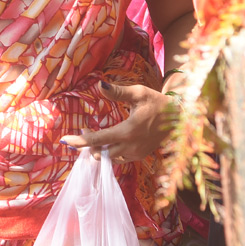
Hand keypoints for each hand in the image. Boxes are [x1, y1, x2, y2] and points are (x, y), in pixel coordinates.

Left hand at [61, 82, 178, 161]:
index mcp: (128, 131)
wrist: (180, 119)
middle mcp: (130, 147)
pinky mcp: (139, 156)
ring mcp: (135, 154)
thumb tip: (99, 86)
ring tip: (95, 134)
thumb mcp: (139, 93)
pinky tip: (108, 141)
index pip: (97, 140)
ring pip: (109, 158)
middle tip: (84, 128)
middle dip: (88, 144)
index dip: (79, 140)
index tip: (65, 140)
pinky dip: (109, 152)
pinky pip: (118, 159)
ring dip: (98, 149)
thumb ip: (118, 92)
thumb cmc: (158, 103)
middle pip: (100, 153)